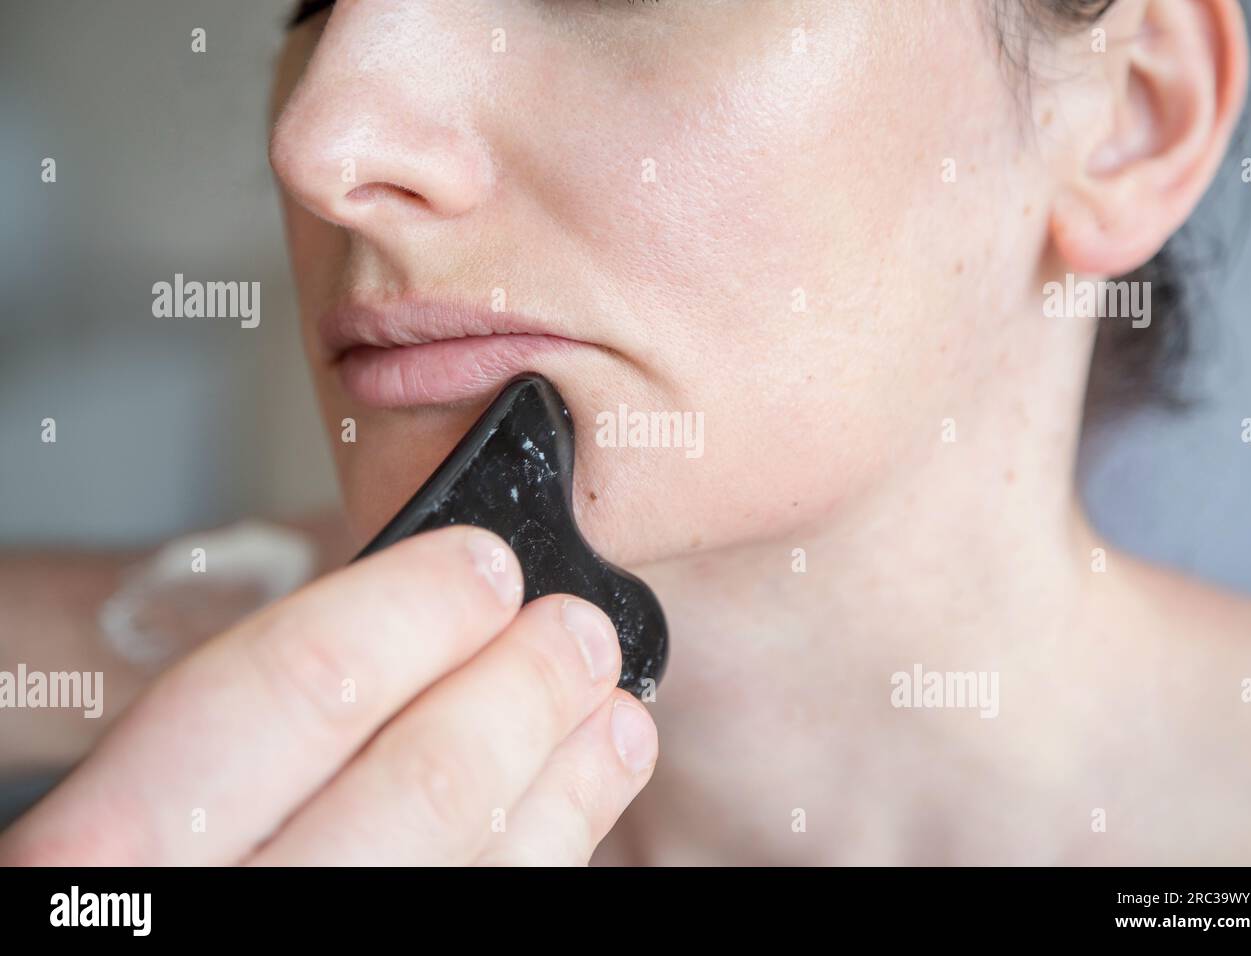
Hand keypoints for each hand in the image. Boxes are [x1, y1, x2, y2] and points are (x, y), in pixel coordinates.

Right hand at [0, 527, 657, 864]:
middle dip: (516, 688)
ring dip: (560, 764)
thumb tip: (419, 591)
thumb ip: (259, 708)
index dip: (399, 611)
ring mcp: (312, 953)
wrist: (192, 923)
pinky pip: (497, 907)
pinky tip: (588, 782)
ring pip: (470, 860)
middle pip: (410, 787)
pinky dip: (557, 834)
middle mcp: (203, 911)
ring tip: (607, 699)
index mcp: (110, 841)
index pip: (270, 692)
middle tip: (574, 629)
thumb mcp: (153, 777)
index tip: (483, 564)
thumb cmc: (172, 843)